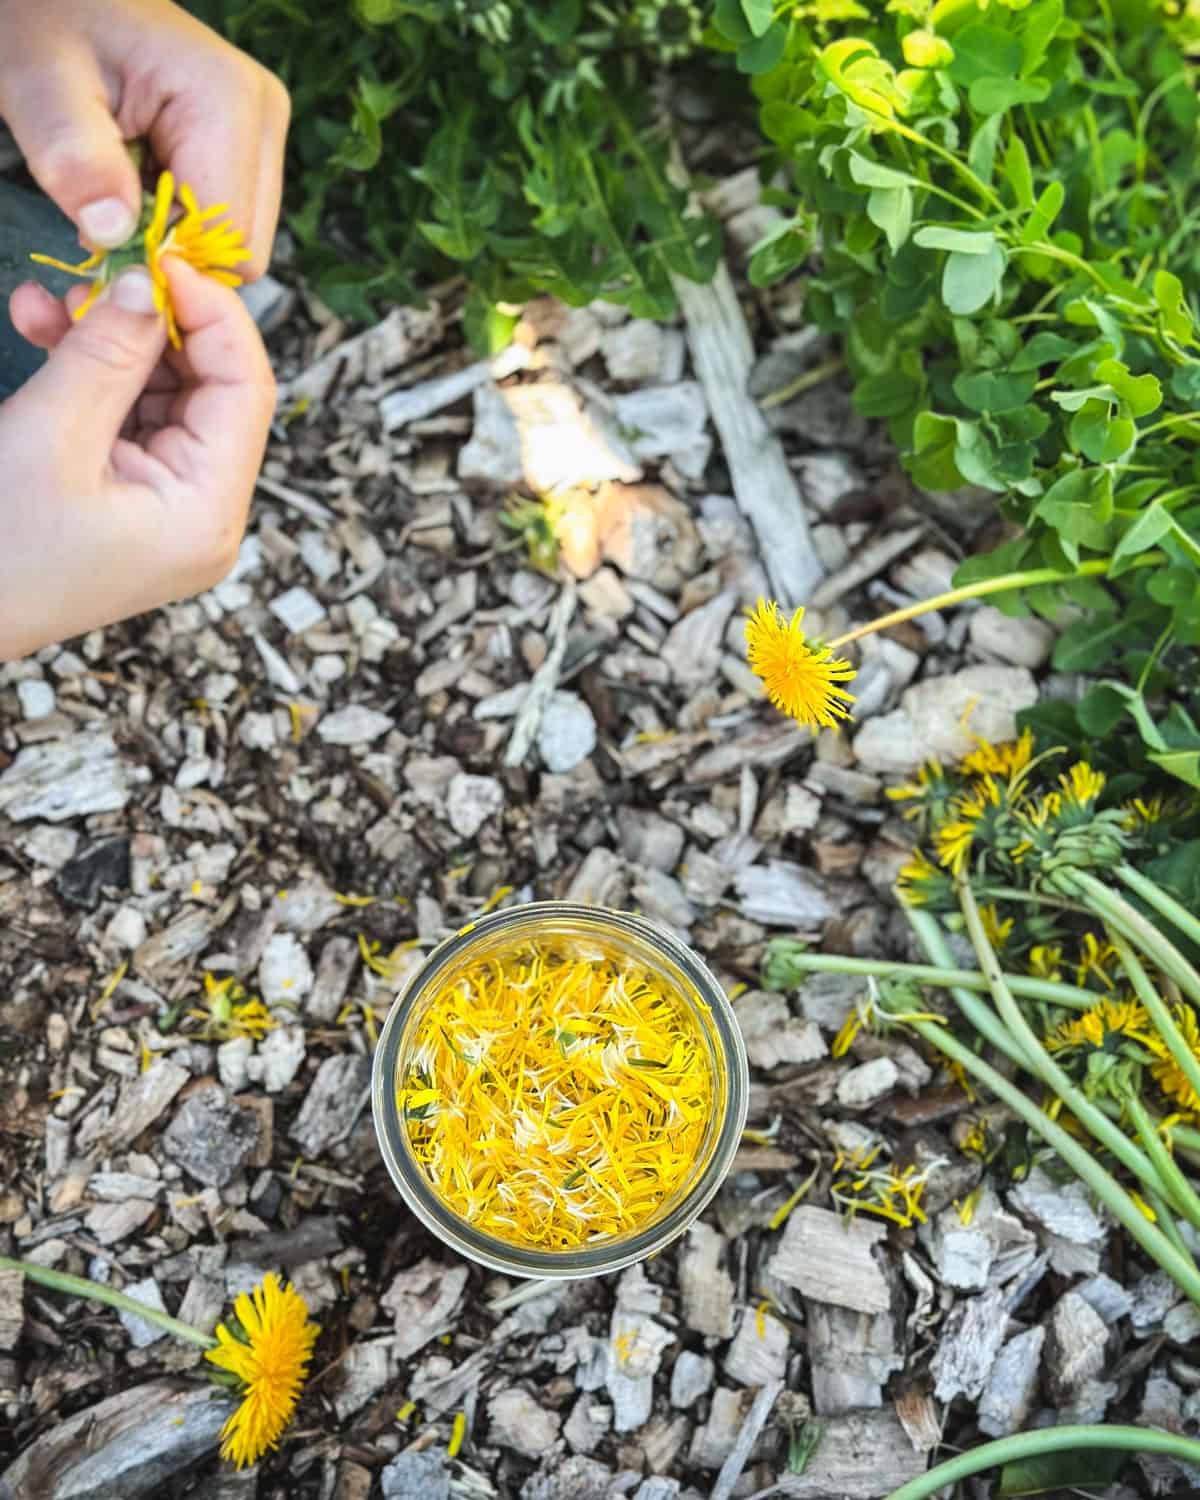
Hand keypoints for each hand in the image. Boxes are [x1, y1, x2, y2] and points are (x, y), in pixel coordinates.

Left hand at [0, 0, 289, 275]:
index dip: (167, 256)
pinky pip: (226, 219)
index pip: (227, 236)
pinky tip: (137, 180)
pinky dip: (178, 219)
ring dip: (173, 236)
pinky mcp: (249, 144)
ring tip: (119, 187)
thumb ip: (77, 159)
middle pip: (242, 246)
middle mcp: (264, 117)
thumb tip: (114, 235)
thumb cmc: (45, 23)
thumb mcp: (41, 87)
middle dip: (173, 249)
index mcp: (229, 102)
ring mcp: (263, 130)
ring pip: (237, 239)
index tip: (105, 237)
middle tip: (107, 212)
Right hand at [0, 259, 274, 659]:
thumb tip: (148, 280)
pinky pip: (128, 416)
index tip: (164, 256)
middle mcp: (204, 514)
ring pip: (164, 394)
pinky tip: (45, 328)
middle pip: (211, 389)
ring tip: (52, 302)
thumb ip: (107, 354)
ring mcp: (170, 508)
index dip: (214, 314)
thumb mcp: (51, 437)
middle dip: (155, 323)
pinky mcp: (131, 498)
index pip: (246, 390)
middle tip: (102, 270)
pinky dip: (92, 373)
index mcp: (208, 514)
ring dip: (112, 340)